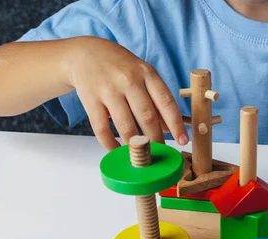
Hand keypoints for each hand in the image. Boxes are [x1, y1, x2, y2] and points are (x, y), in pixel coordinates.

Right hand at [66, 37, 187, 149]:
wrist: (85, 53)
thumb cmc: (120, 67)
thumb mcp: (143, 75)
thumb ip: (156, 100)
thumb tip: (169, 129)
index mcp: (147, 73)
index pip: (166, 102)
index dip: (176, 124)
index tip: (182, 141)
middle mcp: (129, 80)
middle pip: (147, 116)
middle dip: (156, 139)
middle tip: (161, 154)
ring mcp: (108, 90)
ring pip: (125, 126)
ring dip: (135, 145)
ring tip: (141, 156)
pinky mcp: (90, 100)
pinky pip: (101, 129)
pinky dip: (110, 144)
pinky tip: (117, 151)